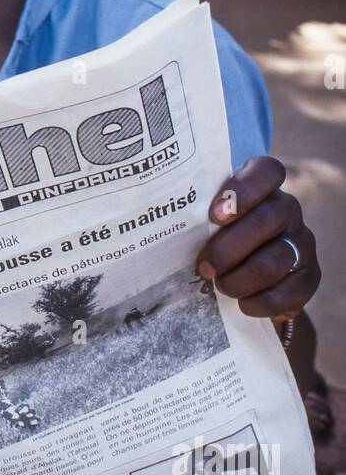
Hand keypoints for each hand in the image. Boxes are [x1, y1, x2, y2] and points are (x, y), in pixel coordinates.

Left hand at [196, 157, 319, 318]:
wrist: (251, 285)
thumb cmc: (219, 245)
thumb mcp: (208, 226)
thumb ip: (196, 218)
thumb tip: (164, 221)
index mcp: (263, 189)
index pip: (268, 171)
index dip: (243, 190)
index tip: (214, 215)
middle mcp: (287, 211)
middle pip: (266, 220)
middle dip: (227, 249)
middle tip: (204, 267)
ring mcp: (302, 243)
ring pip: (272, 262)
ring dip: (238, 280)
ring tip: (221, 286)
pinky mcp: (309, 277)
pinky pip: (285, 293)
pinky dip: (257, 303)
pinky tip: (242, 304)